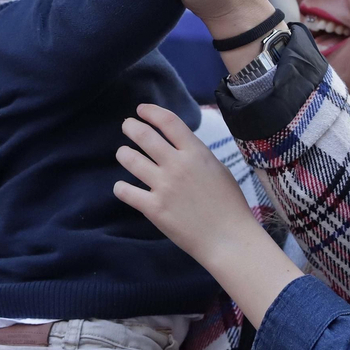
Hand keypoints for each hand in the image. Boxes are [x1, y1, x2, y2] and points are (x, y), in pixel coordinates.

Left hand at [114, 104, 265, 266]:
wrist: (228, 238)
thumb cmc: (229, 205)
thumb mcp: (217, 169)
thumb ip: (195, 155)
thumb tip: (178, 145)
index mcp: (196, 153)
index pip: (168, 122)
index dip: (151, 112)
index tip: (141, 110)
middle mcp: (177, 165)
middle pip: (144, 135)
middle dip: (131, 127)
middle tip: (127, 126)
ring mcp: (164, 186)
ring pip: (130, 159)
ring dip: (123, 153)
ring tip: (123, 153)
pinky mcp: (154, 208)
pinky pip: (125, 191)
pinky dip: (120, 187)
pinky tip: (122, 187)